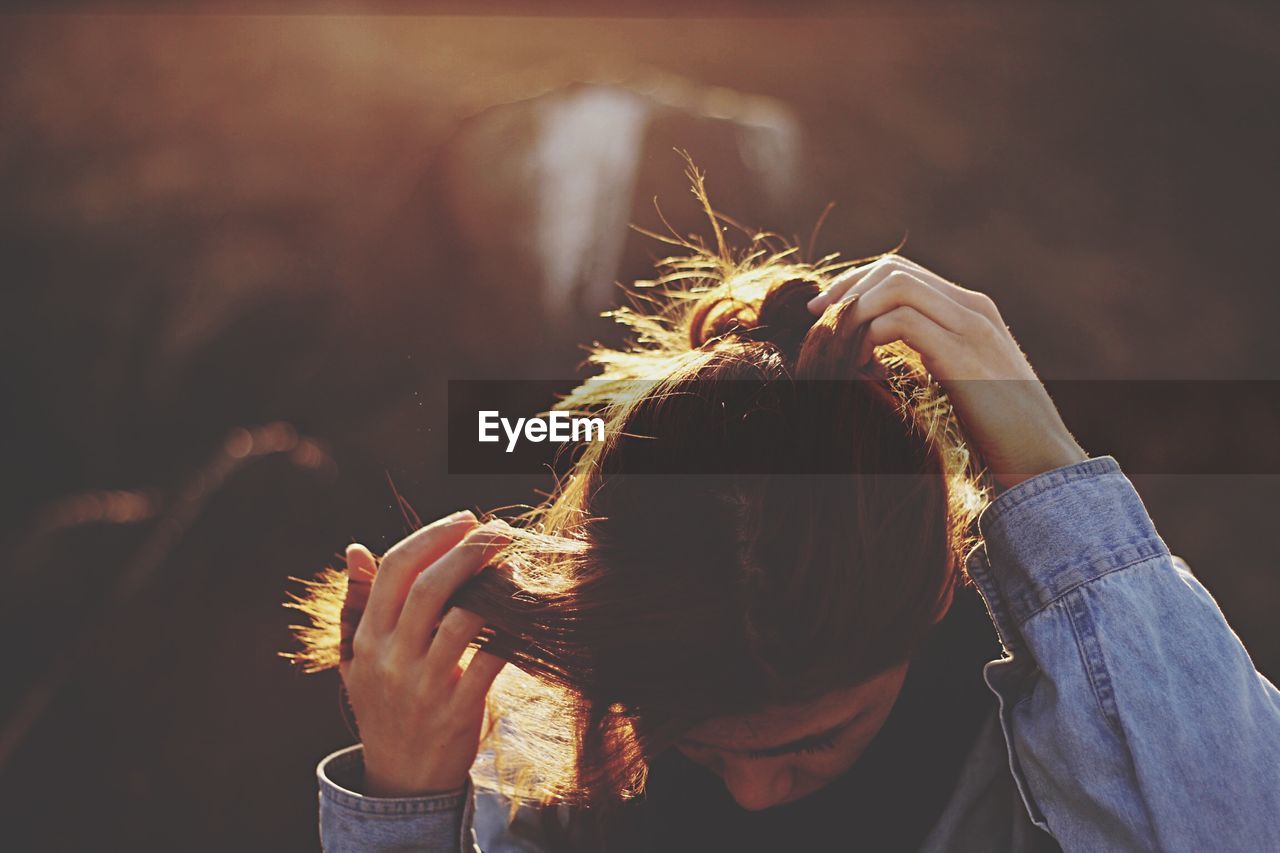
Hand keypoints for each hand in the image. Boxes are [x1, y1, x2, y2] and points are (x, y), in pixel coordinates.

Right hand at [339, 510, 508, 796]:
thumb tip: (355, 548)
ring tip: (514, 566)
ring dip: (492, 586)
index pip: (394, 569)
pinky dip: (509, 633)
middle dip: (469, 549)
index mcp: (368, 637)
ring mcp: (424, 686)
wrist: (401, 778)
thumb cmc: (383, 703)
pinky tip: (524, 614)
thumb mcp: (357, 657)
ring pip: (461, 620)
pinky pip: (490, 662)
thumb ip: (356, 602)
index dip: (432, 536)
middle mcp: (392, 658)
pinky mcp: (457, 711)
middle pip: (431, 587)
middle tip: (500, 529)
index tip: (465, 518)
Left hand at [807, 254, 1086, 488]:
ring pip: (895, 287)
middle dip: (846, 290)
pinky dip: (869, 337)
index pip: (902, 272)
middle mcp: (972, 308)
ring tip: (840, 347)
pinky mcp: (963, 355)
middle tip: (817, 321)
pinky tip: (860, 366)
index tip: (824, 311)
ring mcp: (971, 328)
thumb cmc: (997, 428)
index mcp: (970, 309)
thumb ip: (928, 352)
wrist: (1040, 456)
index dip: (855, 284)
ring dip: (855, 313)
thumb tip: (874, 353)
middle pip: (894, 270)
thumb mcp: (958, 377)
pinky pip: (901, 323)